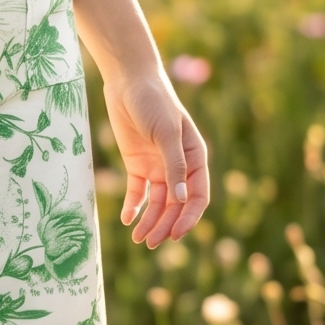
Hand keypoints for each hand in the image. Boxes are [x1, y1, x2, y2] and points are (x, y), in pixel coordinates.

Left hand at [104, 64, 209, 246]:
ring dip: (149, 221)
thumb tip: (181, 198)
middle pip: (176, 205)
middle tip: (150, 243)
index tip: (175, 235)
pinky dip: (133, 207)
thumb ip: (174, 165)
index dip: (188, 218)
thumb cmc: (154, 102)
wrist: (128, 82)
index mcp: (194, 158)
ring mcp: (158, 166)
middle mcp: (178, 166)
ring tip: (138, 239)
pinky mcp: (138, 164)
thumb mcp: (167, 133)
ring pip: (157, 203)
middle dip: (165, 225)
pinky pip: (138, 192)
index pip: (197, 196)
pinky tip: (127, 219)